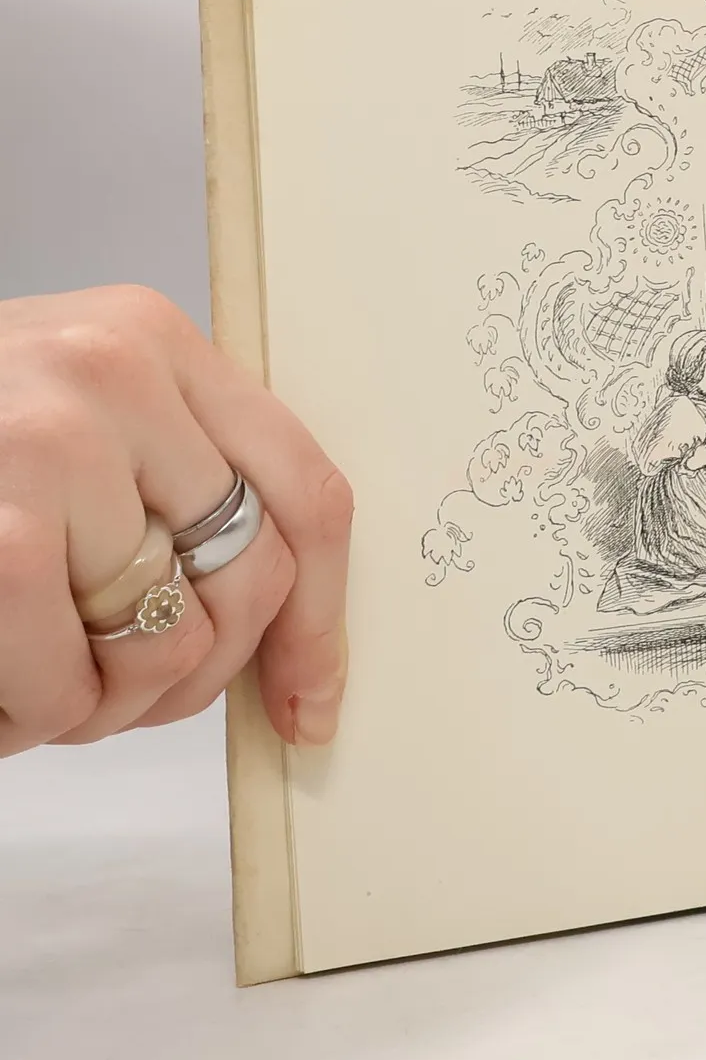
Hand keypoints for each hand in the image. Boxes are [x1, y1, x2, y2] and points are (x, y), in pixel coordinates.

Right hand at [0, 286, 350, 755]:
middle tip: (114, 698)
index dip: (321, 618)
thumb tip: (289, 648)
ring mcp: (46, 442)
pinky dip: (29, 720)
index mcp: (152, 339)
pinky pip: (70, 683)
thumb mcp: (64, 430)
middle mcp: (114, 371)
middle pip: (251, 580)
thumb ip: (168, 490)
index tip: (310, 703)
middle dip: (192, 673)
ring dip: (101, 703)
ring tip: (30, 681)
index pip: (305, 489)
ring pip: (168, 643)